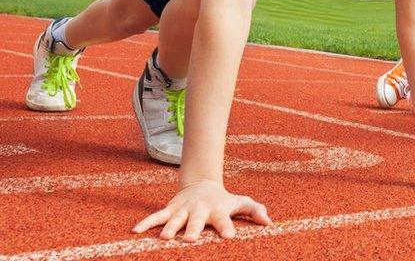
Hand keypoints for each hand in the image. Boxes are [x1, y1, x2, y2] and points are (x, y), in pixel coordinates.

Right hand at [132, 180, 271, 240]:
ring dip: (170, 227)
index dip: (227, 227)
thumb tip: (270, 222)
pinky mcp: (170, 209)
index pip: (223, 220)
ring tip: (165, 238)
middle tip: (190, 240)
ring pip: (175, 219)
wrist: (202, 184)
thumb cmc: (224, 200)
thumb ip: (255, 210)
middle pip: (196, 221)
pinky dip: (146, 223)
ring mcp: (183, 209)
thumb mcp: (241, 202)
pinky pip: (156, 216)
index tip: (229, 236)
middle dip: (193, 229)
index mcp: (218, 211)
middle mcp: (200, 210)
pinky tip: (135, 231)